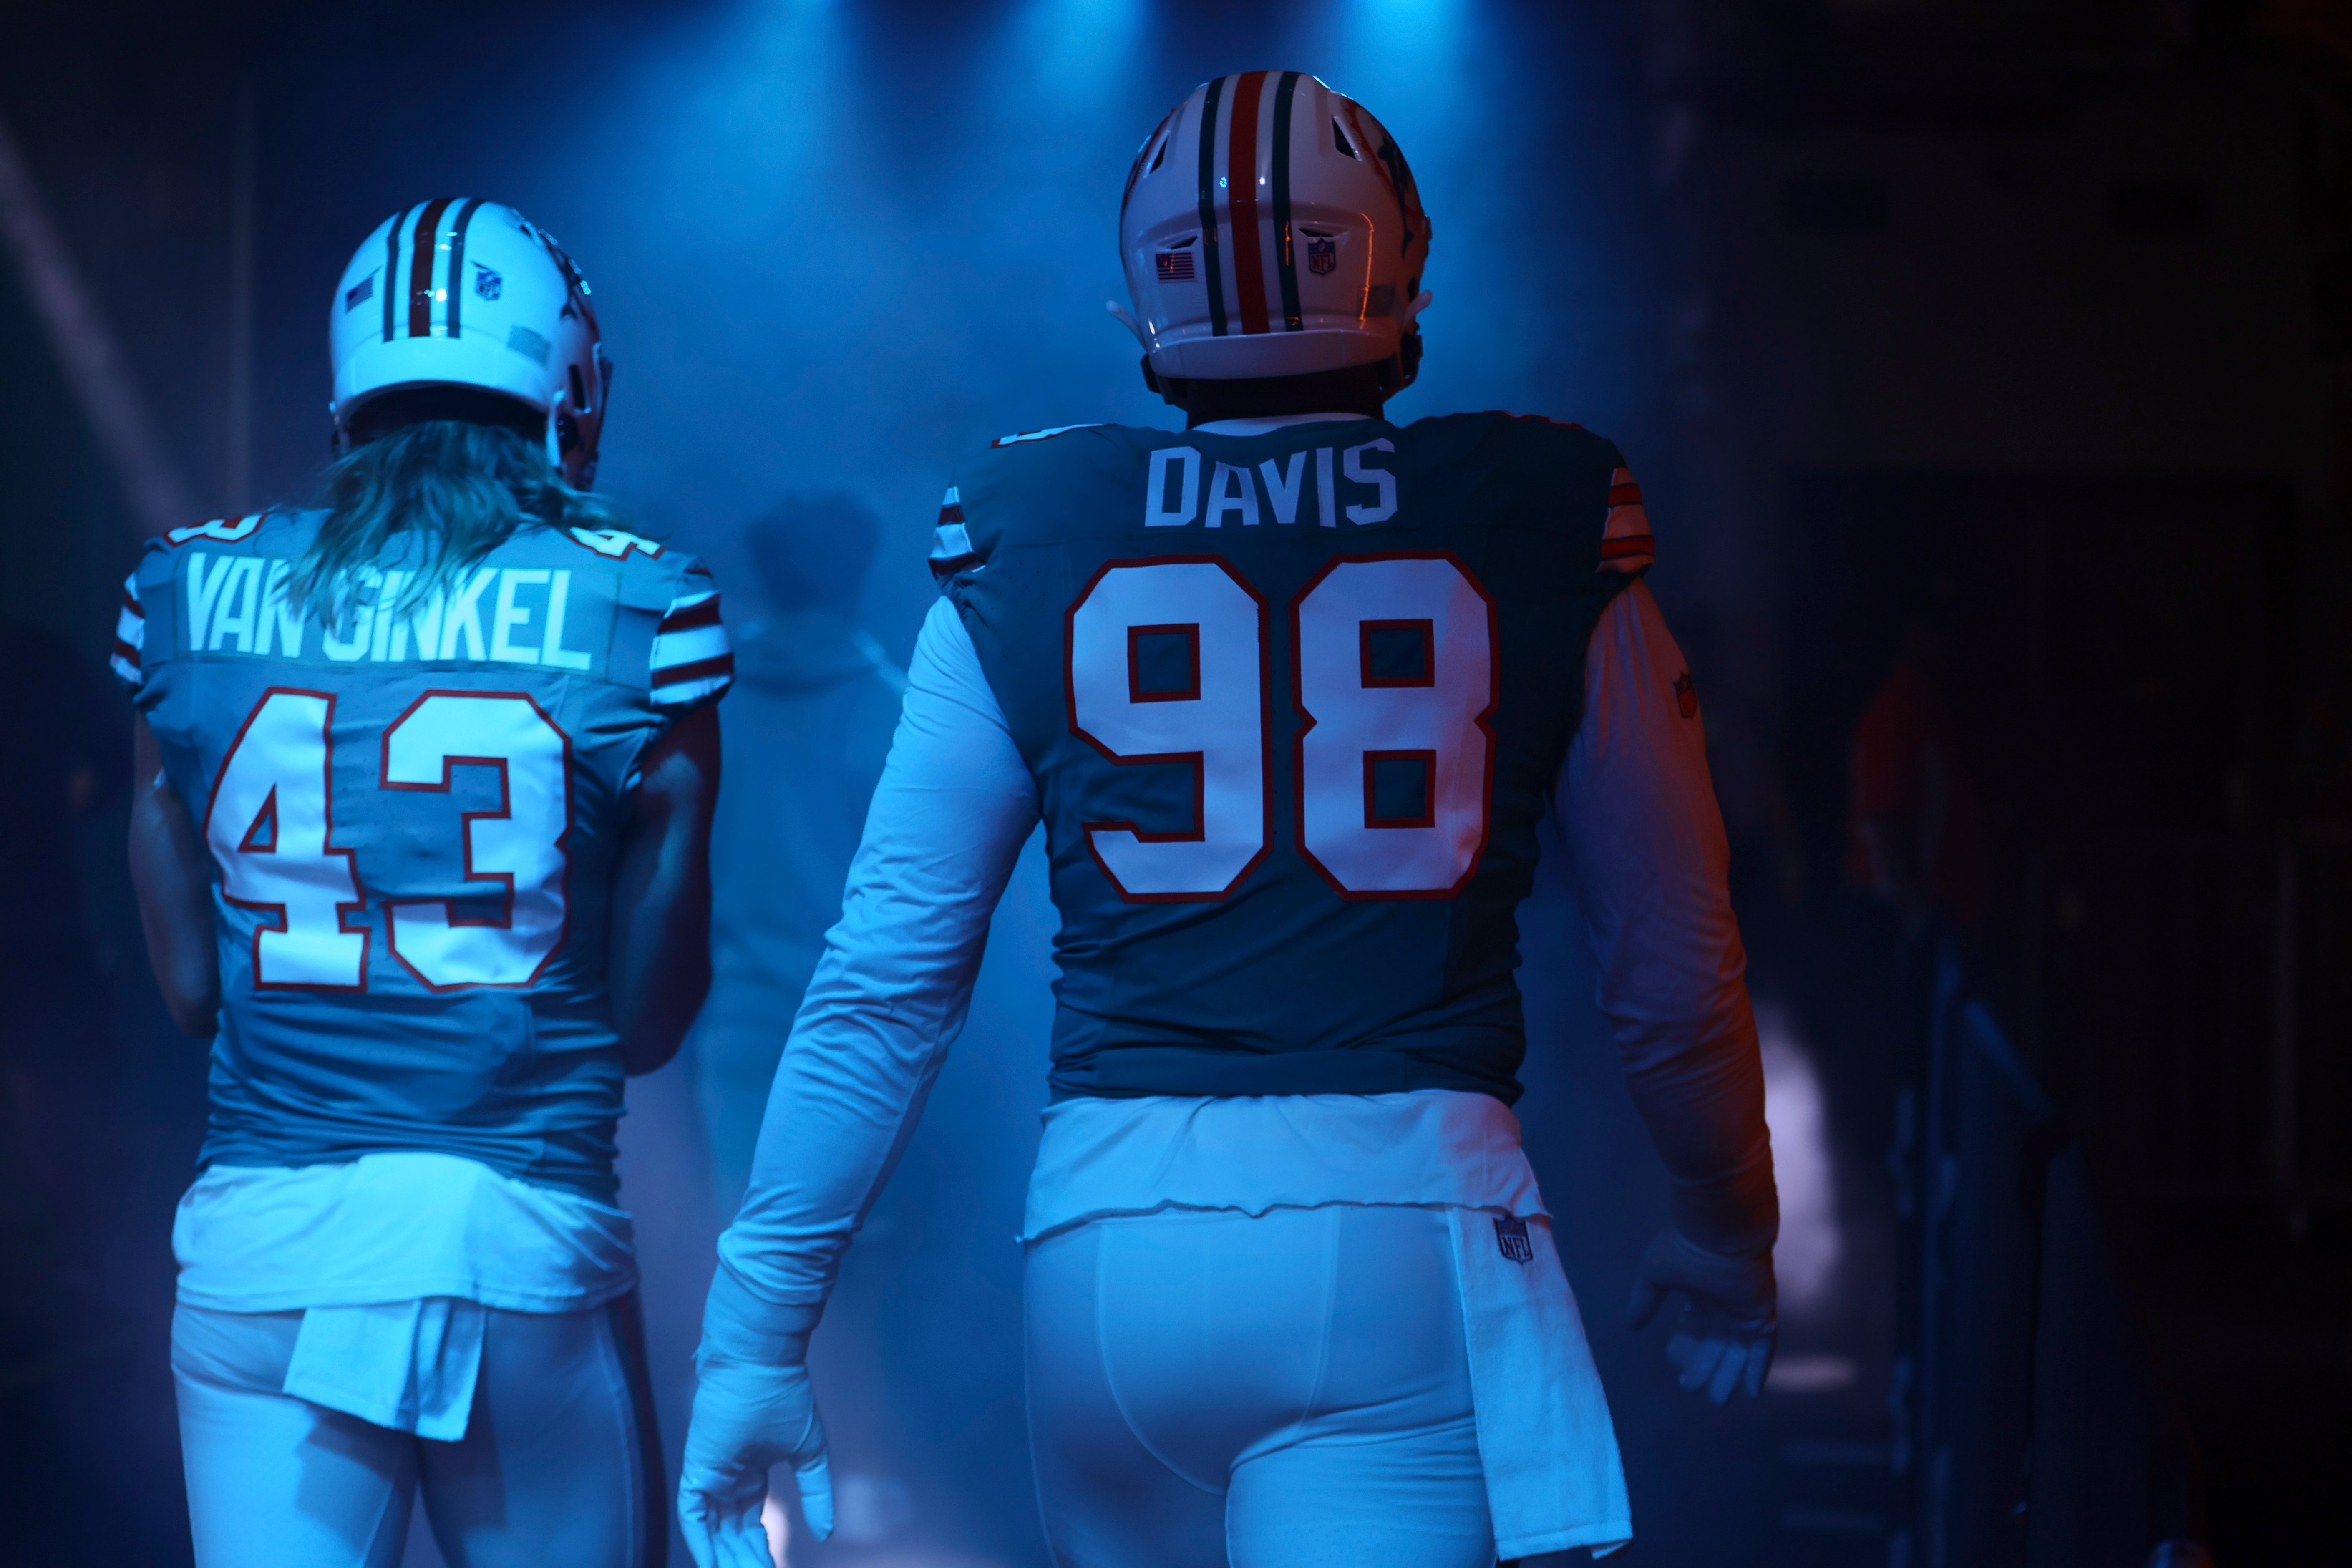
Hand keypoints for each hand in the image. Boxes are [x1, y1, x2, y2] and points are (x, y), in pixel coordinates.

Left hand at [677, 1351, 833, 1567]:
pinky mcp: (696, 1471)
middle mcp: (728, 1480)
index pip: (752, 1523)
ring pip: (714, 1532)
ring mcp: (710, 1476)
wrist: (760, 1362)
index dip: (762, 1549)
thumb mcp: (810, 1452)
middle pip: (733, 1533)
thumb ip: (816, 1493)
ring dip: (727, 1558)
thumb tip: (826, 1533)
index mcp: (752, 1472)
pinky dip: (703, 1543)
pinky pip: (693, 1517)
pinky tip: (715, 1565)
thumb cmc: (786, 1397)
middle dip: (746, 1560)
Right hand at [1626, 1228, 1776, 1403]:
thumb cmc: (1685, 1248)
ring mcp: (1745, 1311)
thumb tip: (1632, 1326)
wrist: (1719, 1233)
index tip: (1673, 1362)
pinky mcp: (1762, 1315)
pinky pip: (1762, 1348)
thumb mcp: (1655, 1273)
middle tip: (1690, 1388)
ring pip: (1737, 1352)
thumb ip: (1645, 1300)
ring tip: (1717, 1401)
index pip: (1693, 1327)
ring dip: (1728, 1376)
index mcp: (1700, 1293)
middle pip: (1714, 1344)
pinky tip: (1750, 1392)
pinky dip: (1757, 1369)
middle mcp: (1724, 1305)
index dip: (1684, 1347)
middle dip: (1703, 1367)